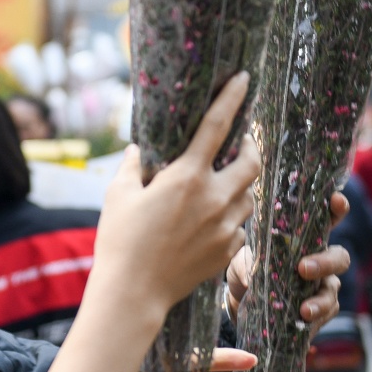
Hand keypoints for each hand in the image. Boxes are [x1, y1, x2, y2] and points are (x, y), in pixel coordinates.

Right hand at [94, 74, 260, 319]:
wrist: (133, 292)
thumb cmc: (120, 240)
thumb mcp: (118, 195)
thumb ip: (131, 166)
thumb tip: (137, 150)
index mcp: (187, 177)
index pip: (217, 127)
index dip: (232, 99)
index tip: (243, 79)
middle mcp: (214, 198)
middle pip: (252, 162)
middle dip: (252, 147)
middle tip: (244, 143)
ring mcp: (225, 227)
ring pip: (248, 196)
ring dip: (240, 185)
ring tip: (224, 184)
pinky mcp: (227, 252)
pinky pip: (241, 227)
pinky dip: (232, 219)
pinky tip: (214, 222)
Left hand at [225, 191, 352, 319]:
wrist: (240, 302)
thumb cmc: (246, 269)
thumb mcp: (241, 259)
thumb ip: (249, 261)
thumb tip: (253, 273)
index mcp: (304, 239)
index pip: (326, 219)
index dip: (337, 208)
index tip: (337, 200)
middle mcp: (319, 259)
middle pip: (338, 257)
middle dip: (326, 262)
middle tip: (304, 269)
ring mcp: (321, 286)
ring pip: (333, 289)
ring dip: (321, 299)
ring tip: (304, 309)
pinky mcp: (319, 310)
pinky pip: (326, 314)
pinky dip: (316, 318)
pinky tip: (304, 321)